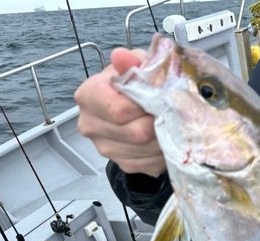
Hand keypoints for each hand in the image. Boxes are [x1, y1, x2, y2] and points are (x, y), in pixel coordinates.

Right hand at [74, 47, 165, 176]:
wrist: (133, 105)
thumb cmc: (135, 82)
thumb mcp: (137, 64)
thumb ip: (132, 62)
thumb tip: (121, 56)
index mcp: (88, 96)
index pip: (119, 110)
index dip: (146, 105)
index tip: (161, 97)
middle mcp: (90, 125)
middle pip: (136, 133)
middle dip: (159, 122)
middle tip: (172, 111)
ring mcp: (106, 149)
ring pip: (146, 150)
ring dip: (165, 138)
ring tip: (170, 122)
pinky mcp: (124, 164)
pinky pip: (150, 163)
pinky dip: (163, 151)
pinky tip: (165, 136)